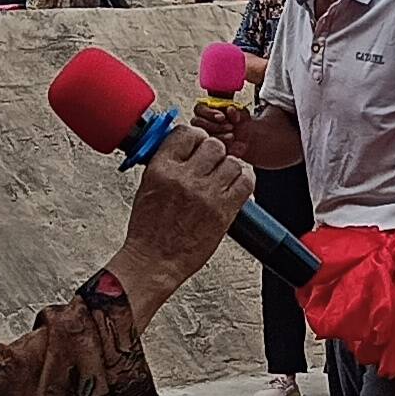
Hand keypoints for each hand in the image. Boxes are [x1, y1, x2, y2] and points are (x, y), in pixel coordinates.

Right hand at [119, 125, 251, 290]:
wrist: (154, 261)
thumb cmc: (149, 231)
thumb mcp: (148, 187)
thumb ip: (167, 165)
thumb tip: (185, 149)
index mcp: (161, 169)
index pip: (186, 133)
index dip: (196, 138)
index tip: (198, 145)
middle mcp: (184, 178)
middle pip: (214, 145)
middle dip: (214, 153)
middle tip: (211, 165)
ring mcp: (206, 194)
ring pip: (233, 162)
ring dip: (231, 168)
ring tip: (223, 180)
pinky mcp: (223, 210)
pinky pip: (246, 182)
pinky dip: (245, 181)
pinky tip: (236, 187)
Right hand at [195, 102, 258, 158]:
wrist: (248, 139)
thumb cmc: (242, 123)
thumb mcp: (242, 115)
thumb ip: (236, 111)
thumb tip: (230, 109)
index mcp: (206, 111)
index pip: (199, 108)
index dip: (209, 112)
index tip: (223, 117)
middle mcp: (201, 124)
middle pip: (197, 122)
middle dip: (214, 125)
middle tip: (231, 127)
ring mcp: (203, 138)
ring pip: (203, 136)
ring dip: (219, 136)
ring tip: (232, 136)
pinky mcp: (209, 150)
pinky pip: (211, 150)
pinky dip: (224, 148)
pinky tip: (234, 146)